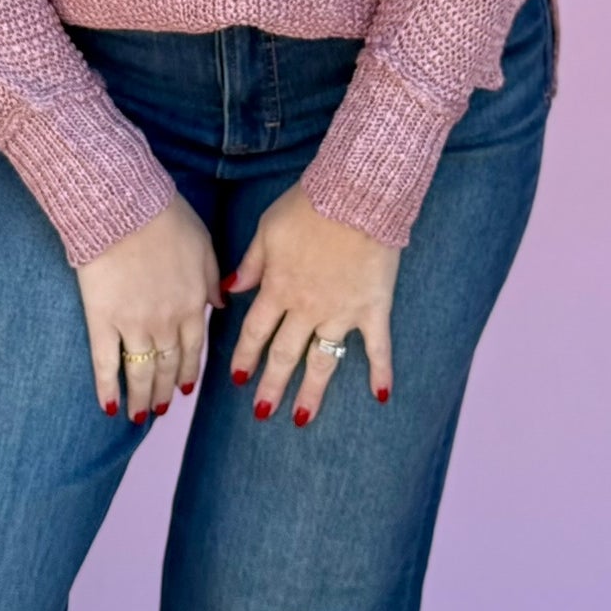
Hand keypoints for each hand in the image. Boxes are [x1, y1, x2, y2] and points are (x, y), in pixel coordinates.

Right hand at [76, 192, 224, 424]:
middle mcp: (166, 322)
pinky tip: (108, 406)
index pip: (194, 348)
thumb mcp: (204, 243)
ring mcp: (133, 325)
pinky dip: (107, 387)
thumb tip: (221, 304)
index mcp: (192, 303)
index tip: (186, 389)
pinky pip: (105, 363)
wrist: (124, 206)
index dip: (190, 371)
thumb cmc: (165, 216)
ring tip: (140, 416)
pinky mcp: (102, 320)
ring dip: (142, 397)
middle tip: (162, 408)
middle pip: (168, 366)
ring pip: (140, 372)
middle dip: (166, 391)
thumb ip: (213, 279)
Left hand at [225, 183, 399, 425]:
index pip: (255, 332)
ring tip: (301, 418)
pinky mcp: (373, 307)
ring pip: (323, 361)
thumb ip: (250, 264)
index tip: (238, 379)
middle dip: (271, 385)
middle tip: (262, 413)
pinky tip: (381, 396)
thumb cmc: (308, 204)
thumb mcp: (266, 229)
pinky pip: (378, 347)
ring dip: (312, 392)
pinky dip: (381, 372)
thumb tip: (229, 291)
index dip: (245, 357)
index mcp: (278, 287)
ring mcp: (341, 311)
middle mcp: (307, 307)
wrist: (355, 193)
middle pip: (285, 354)